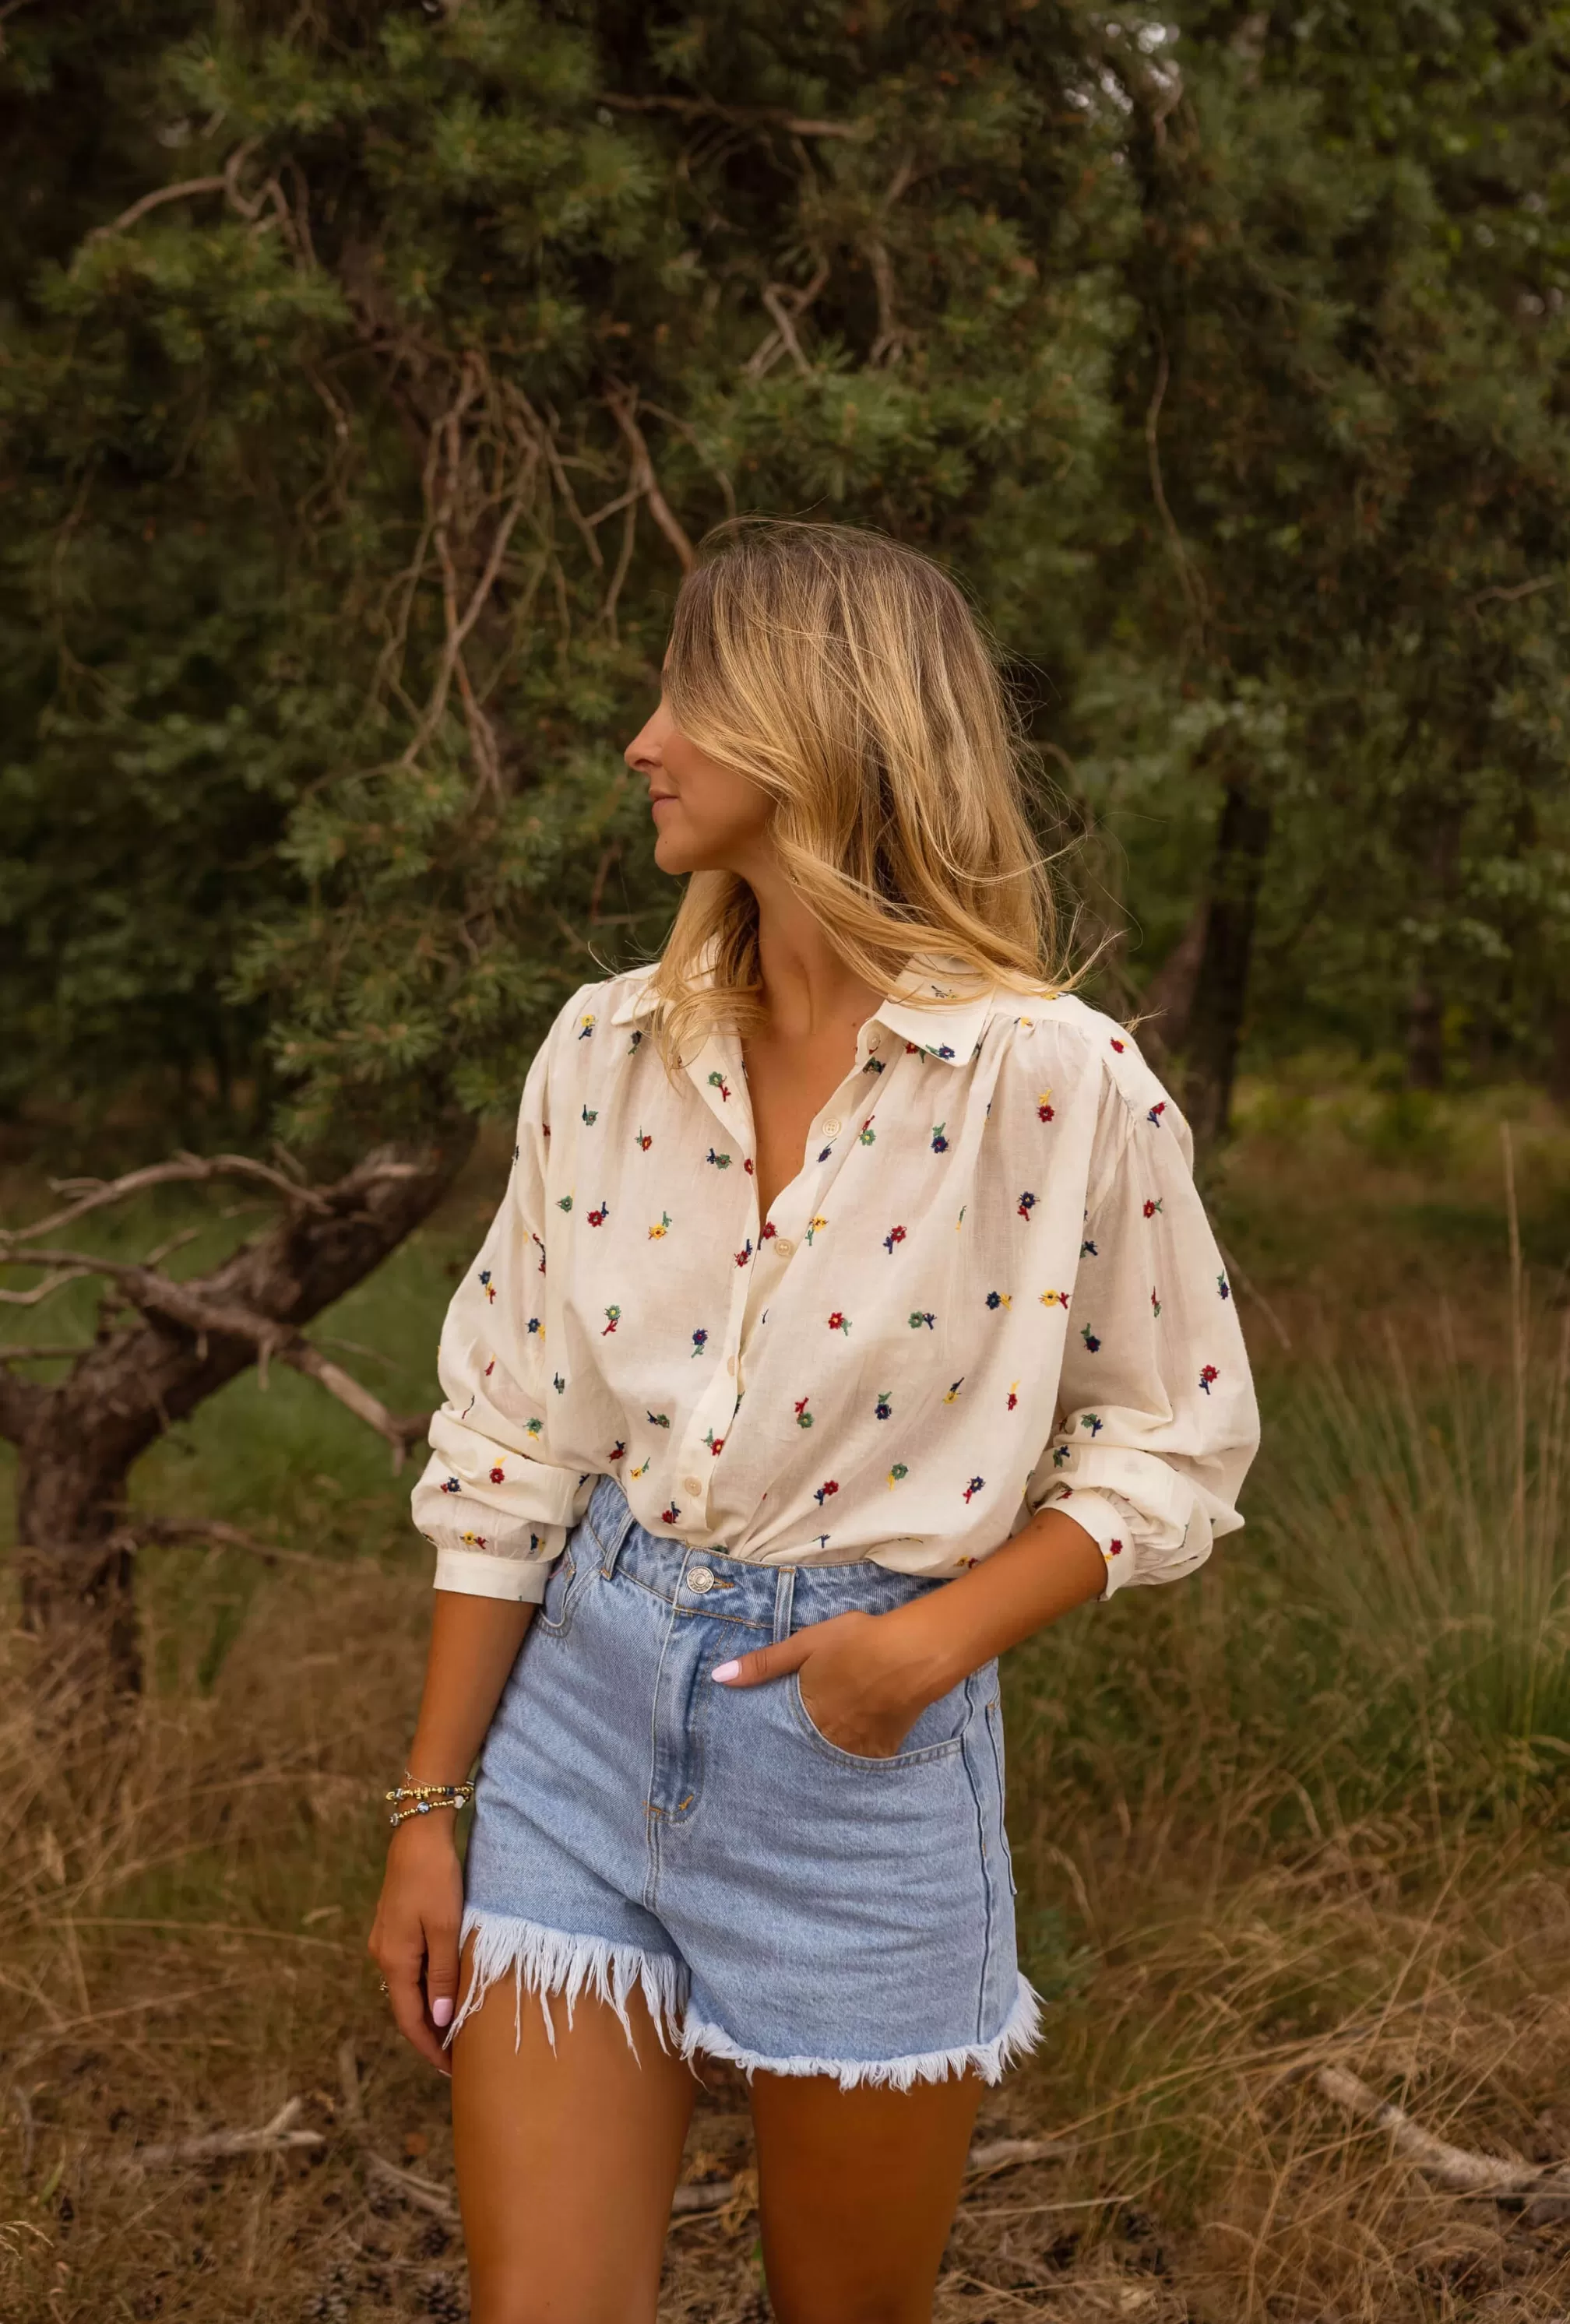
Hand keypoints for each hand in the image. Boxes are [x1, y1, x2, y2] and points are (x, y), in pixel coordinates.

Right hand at [368, 1815, 464, 2073]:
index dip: (430, 2048)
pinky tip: (445, 1988)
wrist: (419, 1832)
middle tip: (459, 2056)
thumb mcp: (445, 1928)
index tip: (451, 2071)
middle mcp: (383, 1955)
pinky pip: (410, 1968)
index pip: (410, 2020)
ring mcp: (386, 1940)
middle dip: (430, 2034)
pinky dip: (427, 1986)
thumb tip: (439, 2020)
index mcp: (395, 1960)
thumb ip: (443, 1975)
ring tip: (456, 2028)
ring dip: (429, 2010)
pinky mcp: (394, 1926)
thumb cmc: (435, 1877)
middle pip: (406, 2007)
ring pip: (408, 1988)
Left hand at [711, 1605, 948, 1759]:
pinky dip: (853, 1760)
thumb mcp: (806, 1644)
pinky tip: (850, 1754)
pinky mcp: (883, 1749)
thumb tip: (718, 1677)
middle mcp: (827, 1738)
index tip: (756, 1750)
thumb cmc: (857, 1642)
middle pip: (803, 1753)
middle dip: (793, 1754)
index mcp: (805, 1713)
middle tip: (778, 1765)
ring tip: (815, 1758)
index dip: (770, 1740)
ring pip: (831, 1762)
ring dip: (821, 1760)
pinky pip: (862, 1764)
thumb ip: (764, 1664)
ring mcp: (857, 1749)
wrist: (913, 1653)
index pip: (778, 1737)